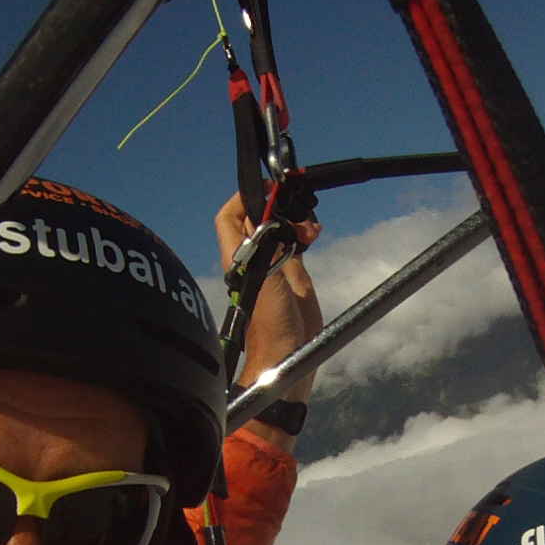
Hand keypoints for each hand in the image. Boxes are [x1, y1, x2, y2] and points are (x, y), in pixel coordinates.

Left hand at [214, 192, 321, 398]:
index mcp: (239, 257)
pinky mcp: (293, 275)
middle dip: (275, 205)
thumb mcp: (268, 279)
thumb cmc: (270, 323)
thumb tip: (274, 218)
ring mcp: (274, 266)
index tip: (265, 188)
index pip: (229, 218)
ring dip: (293, 219)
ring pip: (279, 229)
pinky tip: (315, 232)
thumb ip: (270, 247)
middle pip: (257, 219)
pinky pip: (297, 244)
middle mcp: (254, 258)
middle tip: (292, 199)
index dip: (242, 199)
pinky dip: (305, 234)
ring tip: (308, 222)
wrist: (287, 355)